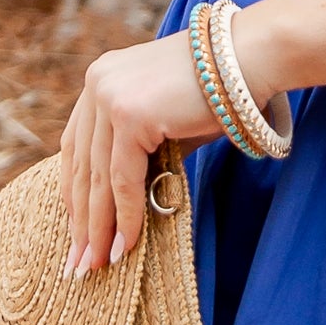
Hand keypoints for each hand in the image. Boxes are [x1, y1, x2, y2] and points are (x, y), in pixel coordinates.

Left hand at [59, 31, 213, 280]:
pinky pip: (122, 180)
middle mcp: (97, 84)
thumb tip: (128, 203)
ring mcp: (110, 96)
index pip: (77, 147)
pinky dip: (126, 217)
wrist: (250, 59)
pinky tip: (125, 246)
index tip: (78, 232)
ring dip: (99, 228)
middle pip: (79, 166)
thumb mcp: (167, 120)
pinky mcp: (129, 114)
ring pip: (97, 178)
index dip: (75, 194)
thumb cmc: (222, 91)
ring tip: (98, 265)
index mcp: (101, 79)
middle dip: (81, 220)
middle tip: (78, 263)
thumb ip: (142, 151)